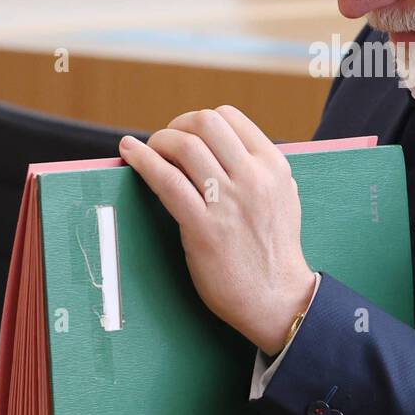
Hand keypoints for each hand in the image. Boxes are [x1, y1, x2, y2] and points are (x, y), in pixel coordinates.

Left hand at [119, 105, 315, 355]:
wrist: (277, 298)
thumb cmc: (275, 251)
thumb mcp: (284, 197)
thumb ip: (263, 171)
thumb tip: (231, 149)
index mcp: (273, 166)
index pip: (229, 116)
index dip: (199, 121)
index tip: (186, 134)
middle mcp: (253, 177)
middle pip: (205, 122)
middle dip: (177, 126)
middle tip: (166, 143)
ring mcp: (228, 202)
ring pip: (185, 146)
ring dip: (159, 142)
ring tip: (149, 152)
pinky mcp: (204, 227)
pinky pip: (167, 181)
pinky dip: (143, 161)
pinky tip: (130, 153)